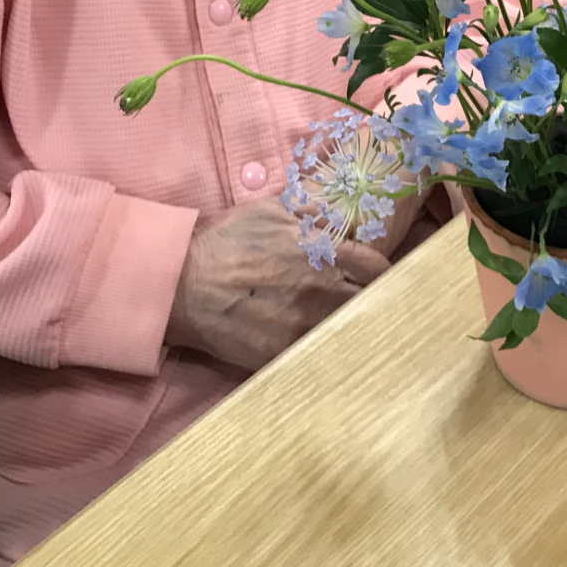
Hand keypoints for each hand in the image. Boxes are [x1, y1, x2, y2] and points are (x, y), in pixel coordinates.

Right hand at [166, 198, 388, 373]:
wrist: (183, 284)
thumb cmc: (225, 242)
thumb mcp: (270, 209)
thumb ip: (310, 212)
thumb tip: (338, 212)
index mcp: (320, 251)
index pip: (377, 267)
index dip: (383, 274)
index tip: (382, 279)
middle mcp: (321, 288)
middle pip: (371, 302)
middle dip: (375, 303)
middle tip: (375, 307)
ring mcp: (305, 324)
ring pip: (352, 332)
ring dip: (356, 330)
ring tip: (358, 333)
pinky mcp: (286, 353)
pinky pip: (323, 357)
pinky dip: (331, 355)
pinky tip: (330, 353)